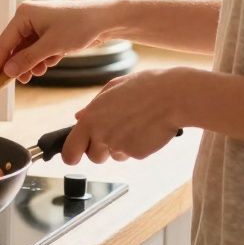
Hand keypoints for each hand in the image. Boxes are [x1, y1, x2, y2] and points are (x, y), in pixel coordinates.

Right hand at [0, 0, 112, 84]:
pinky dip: (40, 60)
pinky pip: (36, 51)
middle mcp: (28, 18)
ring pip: (25, 52)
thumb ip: (27, 59)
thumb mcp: (51, 46)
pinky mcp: (48, 33)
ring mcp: (38, 26)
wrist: (106, 20)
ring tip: (36, 74)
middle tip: (12, 84)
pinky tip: (49, 64)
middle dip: (15, 67)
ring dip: (29, 65)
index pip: (2, 44)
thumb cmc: (80, 26)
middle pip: (12, 48)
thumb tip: (7, 72)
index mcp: (23, 15)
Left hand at [61, 68, 185, 164]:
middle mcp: (102, 135)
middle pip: (94, 157)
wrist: (174, 96)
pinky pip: (133, 154)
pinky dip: (139, 145)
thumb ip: (93, 106)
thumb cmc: (145, 87)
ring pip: (115, 156)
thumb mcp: (113, 88)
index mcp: (90, 118)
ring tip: (135, 125)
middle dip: (102, 150)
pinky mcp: (137, 153)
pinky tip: (147, 128)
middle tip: (116, 133)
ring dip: (121, 147)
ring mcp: (120, 146)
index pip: (69, 151)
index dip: (71, 155)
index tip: (75, 156)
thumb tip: (77, 118)